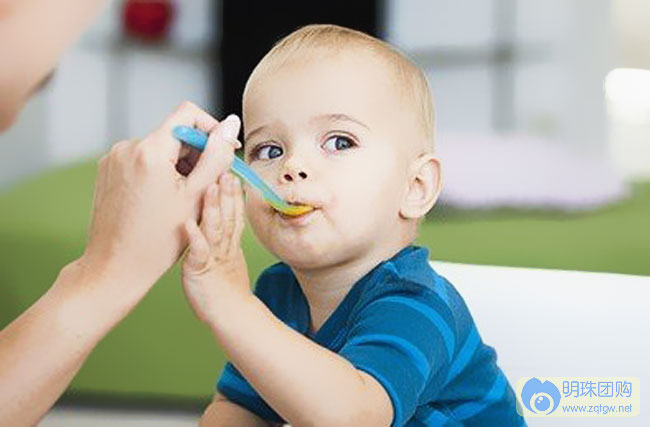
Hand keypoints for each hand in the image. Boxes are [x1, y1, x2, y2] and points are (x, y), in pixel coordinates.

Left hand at [77, 102, 240, 301]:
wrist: (116, 267)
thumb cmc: (157, 240)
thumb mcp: (197, 196)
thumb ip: (217, 156)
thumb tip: (231, 124)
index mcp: (149, 150)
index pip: (188, 113)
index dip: (211, 130)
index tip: (222, 153)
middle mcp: (127, 147)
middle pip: (174, 132)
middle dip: (195, 154)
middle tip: (203, 187)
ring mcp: (114, 158)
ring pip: (159, 148)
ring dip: (177, 165)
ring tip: (180, 199)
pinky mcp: (108, 170)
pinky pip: (142, 160)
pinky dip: (158, 172)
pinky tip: (161, 200)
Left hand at [182, 172, 250, 324]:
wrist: (229, 313)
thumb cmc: (222, 283)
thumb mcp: (229, 251)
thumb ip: (226, 228)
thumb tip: (223, 206)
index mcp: (228, 238)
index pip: (233, 208)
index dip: (233, 191)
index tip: (231, 172)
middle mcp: (222, 243)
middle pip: (227, 213)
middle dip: (227, 191)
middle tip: (226, 170)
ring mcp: (211, 255)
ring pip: (214, 227)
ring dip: (214, 207)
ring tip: (210, 187)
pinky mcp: (198, 269)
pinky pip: (197, 251)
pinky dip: (194, 237)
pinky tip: (188, 224)